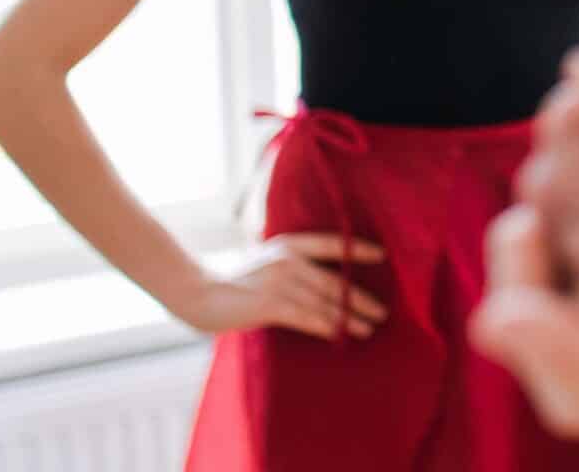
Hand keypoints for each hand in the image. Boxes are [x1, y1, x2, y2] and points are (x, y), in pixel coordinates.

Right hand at [168, 233, 387, 340]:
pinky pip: (308, 317)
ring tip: (370, 327)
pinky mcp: (270, 303)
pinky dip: (328, 326)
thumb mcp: (265, 263)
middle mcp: (287, 259)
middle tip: (383, 311)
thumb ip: (291, 267)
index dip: (356, 249)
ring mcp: (279, 280)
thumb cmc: (232, 282)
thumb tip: (325, 286)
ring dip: (350, 317)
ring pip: (325, 301)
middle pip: (334, 280)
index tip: (382, 255)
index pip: (330, 244)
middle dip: (361, 298)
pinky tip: (342, 335)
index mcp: (287, 245)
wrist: (195, 291)